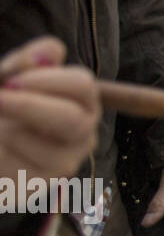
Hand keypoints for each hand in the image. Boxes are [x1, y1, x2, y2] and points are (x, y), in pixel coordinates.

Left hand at [0, 37, 98, 183]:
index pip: (82, 86)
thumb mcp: (10, 78)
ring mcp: (65, 161)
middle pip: (72, 120)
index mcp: (83, 101)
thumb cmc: (5, 107)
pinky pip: (16, 167)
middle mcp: (83, 132)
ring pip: (41, 146)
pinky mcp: (40, 185)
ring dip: (7, 130)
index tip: (13, 80)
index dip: (47, 80)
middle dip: (29, 107)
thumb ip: (24, 62)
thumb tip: (49, 50)